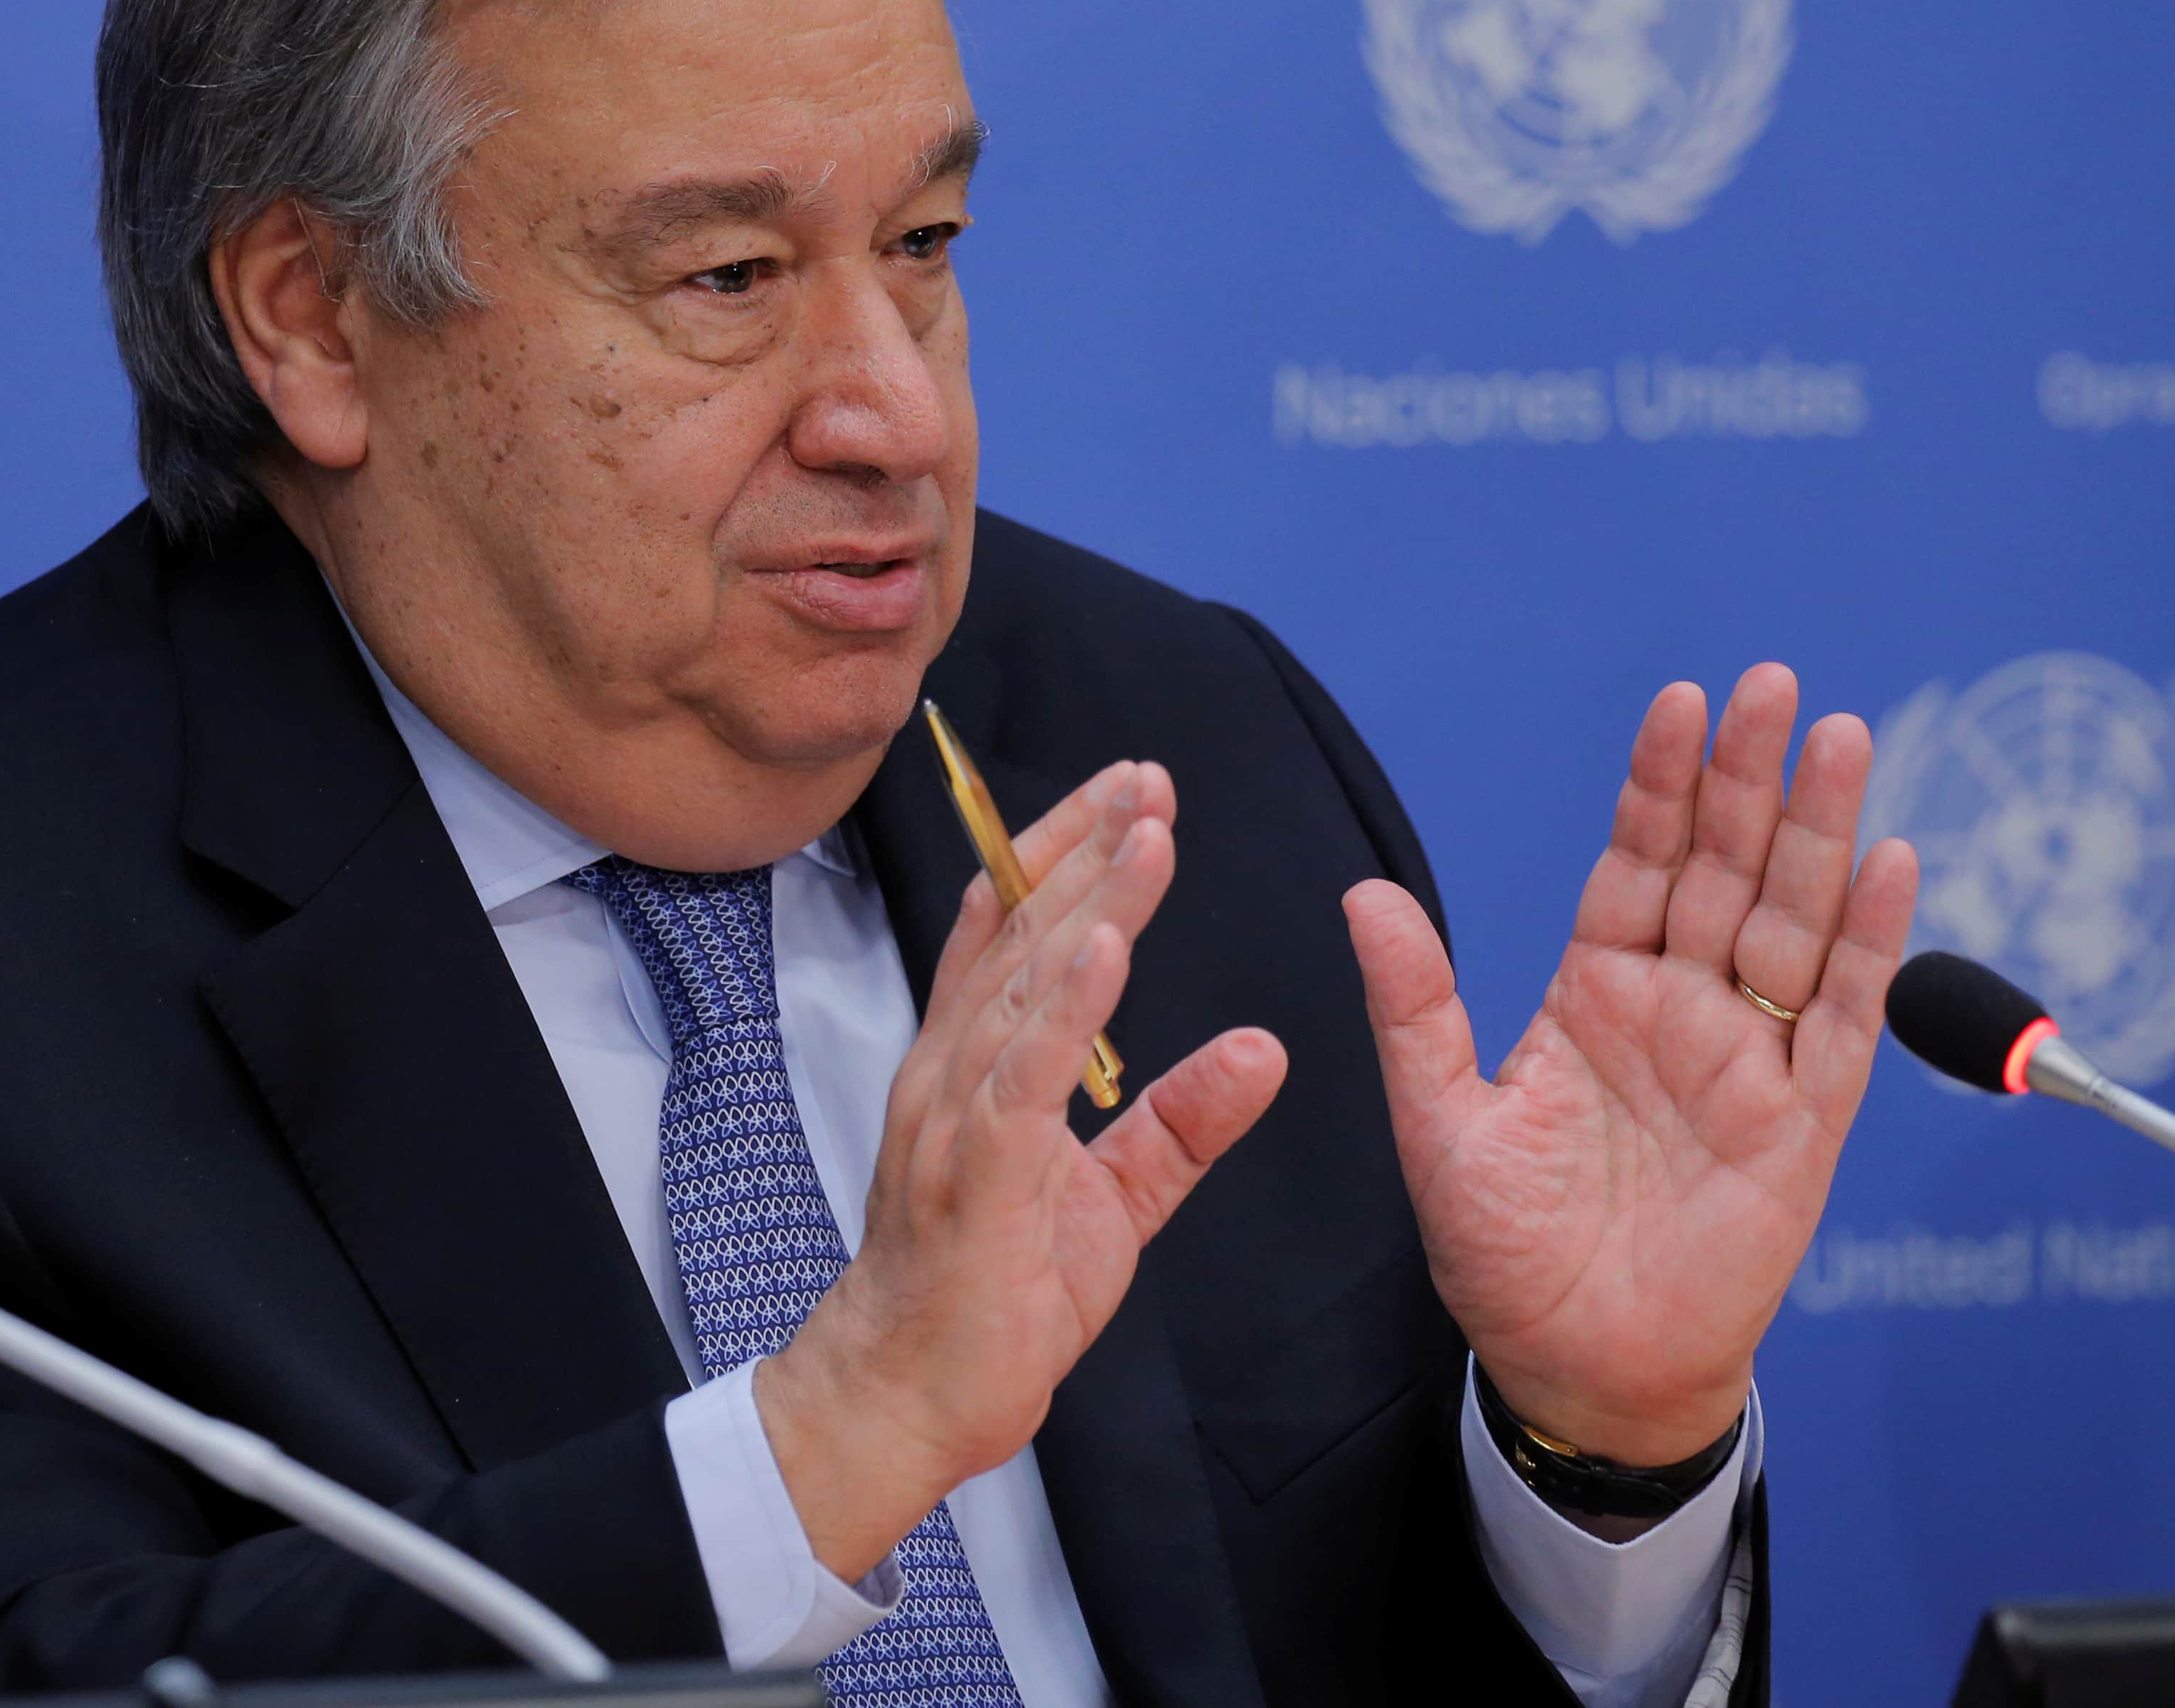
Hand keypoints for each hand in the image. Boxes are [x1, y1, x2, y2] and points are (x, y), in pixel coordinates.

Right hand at [756, 760, 1288, 1578]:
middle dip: (1085, 847)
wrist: (915, 1397)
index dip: (1065, 854)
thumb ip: (1181, 1120)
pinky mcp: (975, 1177)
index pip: (1017, 933)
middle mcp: (955, 1071)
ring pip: (1026, 985)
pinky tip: (1104, 944)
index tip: (1129, 793)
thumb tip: (1259, 1049)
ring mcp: (955, 1118)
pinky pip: (1022, 1077)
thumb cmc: (997, 1293)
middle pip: (1023, 935)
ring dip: (1088, 901)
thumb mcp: (1116, 1196)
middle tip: (1149, 777)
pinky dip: (1065, 1006)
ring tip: (1146, 832)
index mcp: (977, 1067)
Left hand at [1348, 665, 1919, 1469]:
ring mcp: (1748, 1060)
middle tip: (1775, 685)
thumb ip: (1413, 1006)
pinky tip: (1889, 863)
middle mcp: (1679, 1009)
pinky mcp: (1803, 1125)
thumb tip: (1361, 894)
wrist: (1577, 1367)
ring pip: (1795, 923)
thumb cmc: (1504, 1255)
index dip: (1660, 785)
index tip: (1681, 702)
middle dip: (1751, 778)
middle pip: (1727, 870)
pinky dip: (1869, 945)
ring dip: (1821, 833)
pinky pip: (1843, 1021)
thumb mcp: (1438, 1119)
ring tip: (1842, 738)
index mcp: (1594, 993)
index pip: (1637, 863)